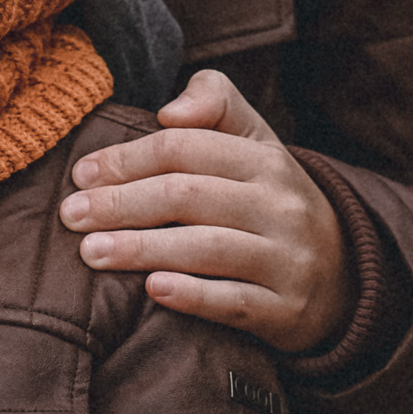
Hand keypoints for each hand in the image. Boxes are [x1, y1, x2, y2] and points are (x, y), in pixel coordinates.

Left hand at [56, 69, 354, 351]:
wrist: (343, 275)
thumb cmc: (268, 200)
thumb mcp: (253, 142)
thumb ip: (213, 103)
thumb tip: (169, 111)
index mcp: (265, 159)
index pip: (183, 149)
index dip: (126, 159)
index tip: (81, 175)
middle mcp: (280, 206)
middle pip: (186, 196)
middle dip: (120, 204)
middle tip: (70, 216)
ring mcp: (287, 260)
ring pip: (205, 248)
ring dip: (140, 248)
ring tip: (90, 252)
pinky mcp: (286, 310)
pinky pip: (233, 302)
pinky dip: (191, 295)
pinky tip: (151, 290)